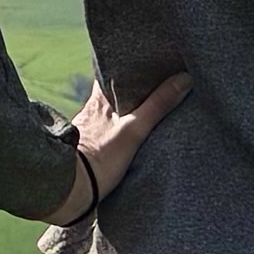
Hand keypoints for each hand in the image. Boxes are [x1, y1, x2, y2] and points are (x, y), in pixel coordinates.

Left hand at [60, 68, 187, 219]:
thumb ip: (158, 105)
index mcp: (99, 100)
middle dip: (129, 91)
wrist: (70, 189)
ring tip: (143, 112)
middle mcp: (90, 111)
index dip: (128, 68)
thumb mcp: (134, 131)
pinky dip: (114, 130)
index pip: (111, 73)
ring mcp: (86, 130)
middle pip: (111, 93)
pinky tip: (124, 137)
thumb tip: (184, 79)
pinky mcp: (85, 148)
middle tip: (152, 87)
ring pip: (107, 113)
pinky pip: (103, 132)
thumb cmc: (101, 158)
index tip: (146, 64)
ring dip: (121, 111)